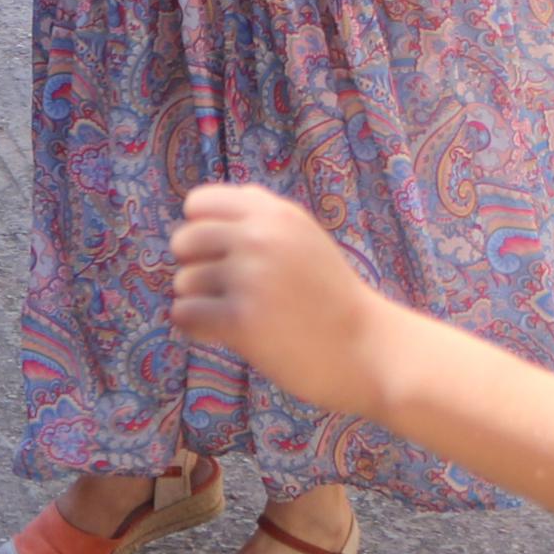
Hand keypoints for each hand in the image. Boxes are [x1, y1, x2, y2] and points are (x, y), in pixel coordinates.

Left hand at [167, 182, 395, 415]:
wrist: (370, 350)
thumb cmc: (331, 297)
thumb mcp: (303, 237)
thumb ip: (259, 217)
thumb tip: (200, 207)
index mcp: (274, 214)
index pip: (198, 203)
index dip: (200, 230)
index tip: (220, 255)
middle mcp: (259, 238)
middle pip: (183, 241)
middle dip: (197, 268)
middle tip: (227, 291)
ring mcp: (250, 279)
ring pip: (183, 282)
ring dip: (201, 303)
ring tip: (237, 315)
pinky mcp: (242, 320)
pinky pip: (185, 314)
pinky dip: (197, 328)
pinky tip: (223, 335)